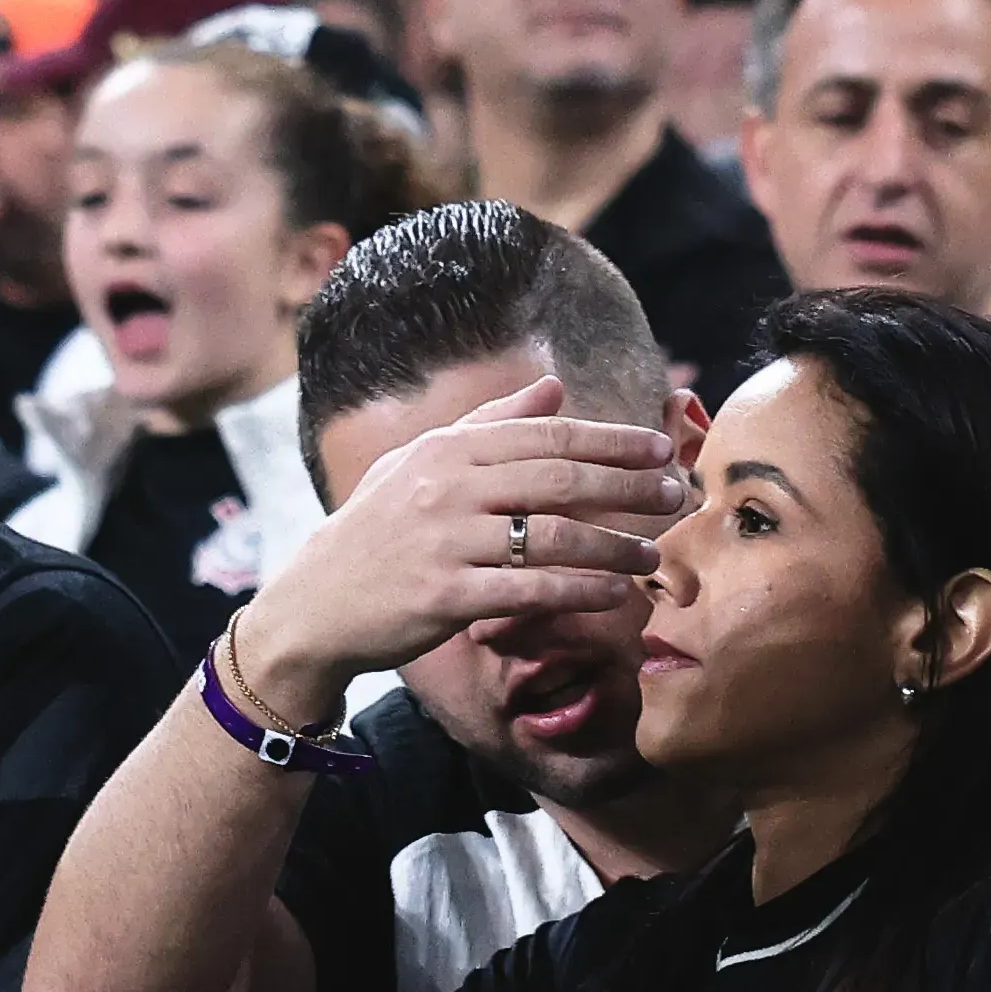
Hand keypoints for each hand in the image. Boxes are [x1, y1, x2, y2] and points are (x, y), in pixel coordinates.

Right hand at [224, 372, 685, 713]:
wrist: (315, 604)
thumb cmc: (377, 530)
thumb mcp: (420, 463)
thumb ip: (489, 424)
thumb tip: (553, 387)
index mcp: (447, 449)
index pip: (545, 435)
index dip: (610, 440)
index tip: (660, 448)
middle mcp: (446, 487)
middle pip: (558, 480)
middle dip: (627, 486)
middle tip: (676, 496)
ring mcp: (445, 541)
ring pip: (551, 537)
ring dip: (613, 545)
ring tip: (652, 553)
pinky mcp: (444, 595)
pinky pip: (528, 589)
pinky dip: (578, 590)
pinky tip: (614, 593)